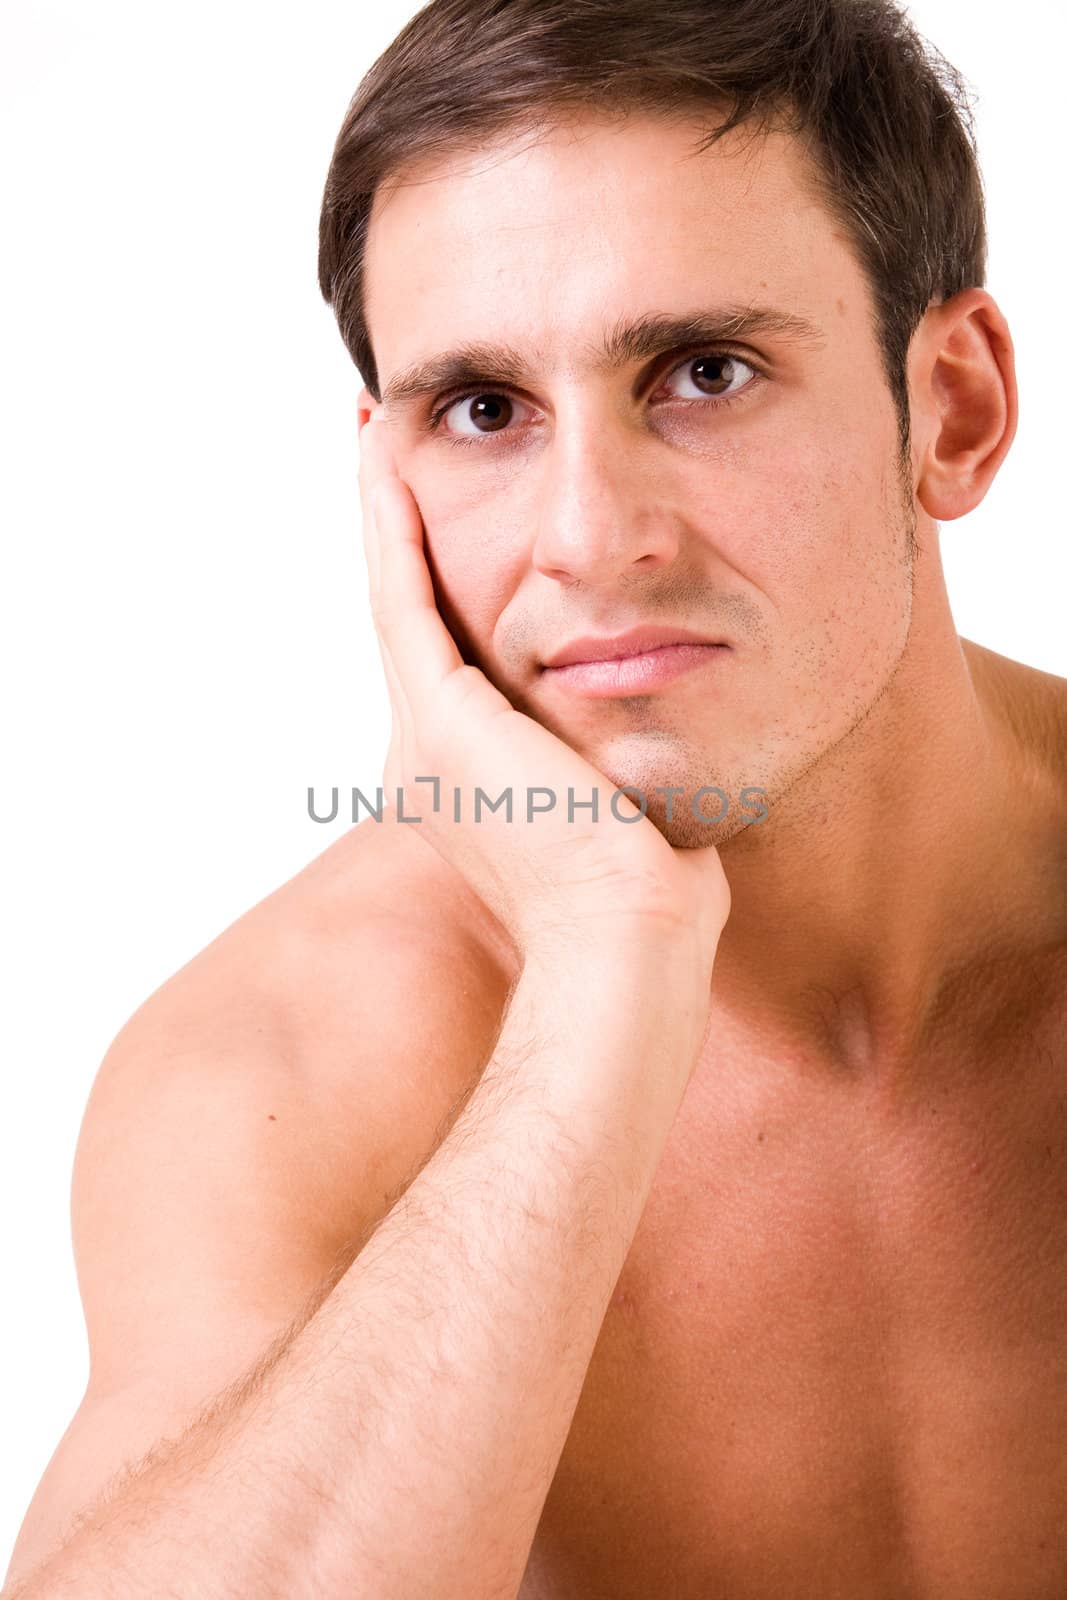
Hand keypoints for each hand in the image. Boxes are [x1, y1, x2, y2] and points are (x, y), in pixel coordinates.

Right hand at [357, 409, 730, 963]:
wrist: (626, 942)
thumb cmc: (650, 894)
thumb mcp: (631, 804)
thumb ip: (626, 753)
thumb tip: (672, 720)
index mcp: (474, 780)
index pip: (451, 658)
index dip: (441, 583)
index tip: (442, 519)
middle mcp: (433, 758)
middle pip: (412, 619)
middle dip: (399, 535)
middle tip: (385, 454)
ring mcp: (427, 740)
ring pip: (397, 598)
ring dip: (385, 515)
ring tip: (374, 439)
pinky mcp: (441, 719)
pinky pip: (403, 598)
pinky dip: (390, 529)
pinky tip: (384, 464)